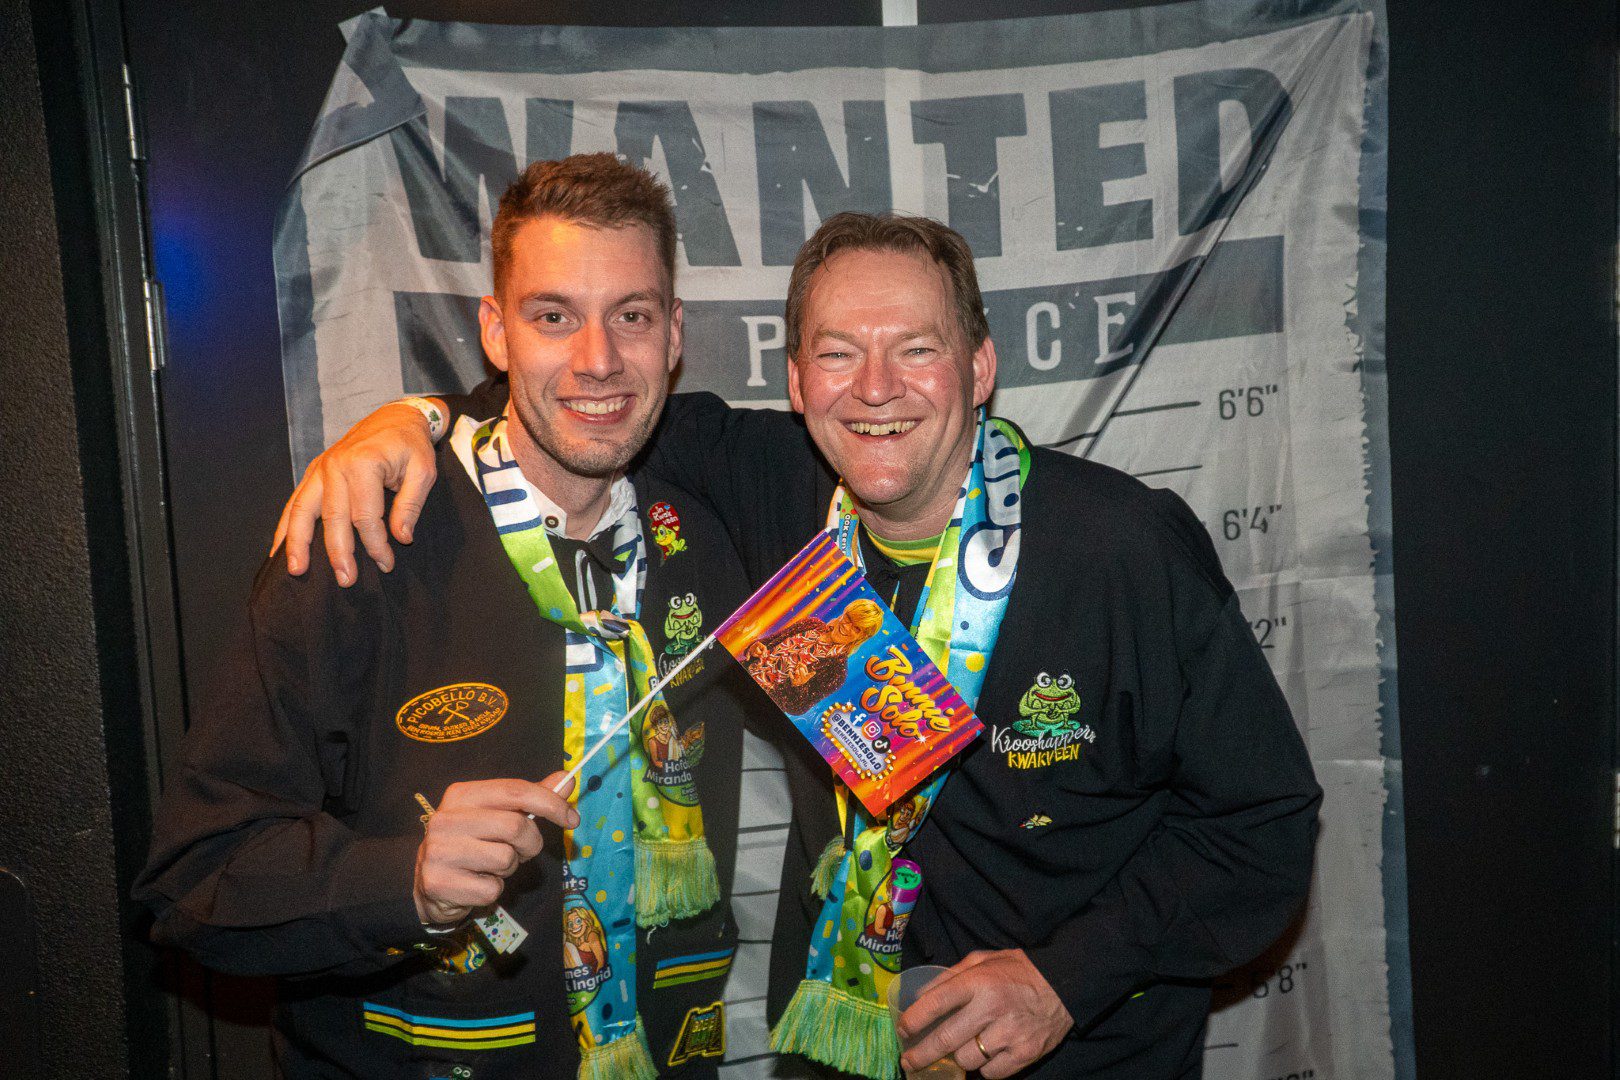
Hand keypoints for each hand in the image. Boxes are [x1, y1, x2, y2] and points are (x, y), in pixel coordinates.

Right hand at [272, 400, 440, 585]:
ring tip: (297, 571)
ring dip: (298, 543)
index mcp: (363, 463)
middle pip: (332, 517)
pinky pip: (294, 502)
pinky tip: (279, 550)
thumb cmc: (410, 445)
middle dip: (338, 552)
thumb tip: (401, 538)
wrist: (394, 417)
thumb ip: (411, 505)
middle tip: (345, 581)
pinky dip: (285, 526)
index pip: (366, 516)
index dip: (376, 544)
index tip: (386, 564)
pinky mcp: (313, 473)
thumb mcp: (423, 471)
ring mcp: (320, 469)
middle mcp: (335, 466)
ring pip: (302, 510)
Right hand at [413, 773, 577, 926]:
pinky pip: (491, 889)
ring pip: (505, 858)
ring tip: (491, 866)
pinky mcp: (438, 882)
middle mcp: (446, 818)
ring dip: (509, 867)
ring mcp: (439, 851)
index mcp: (461, 795)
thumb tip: (566, 778)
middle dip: (531, 843)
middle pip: (515, 826)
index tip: (572, 819)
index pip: (515, 790)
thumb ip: (531, 798)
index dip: (551, 803)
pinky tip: (476, 883)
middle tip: (523, 851)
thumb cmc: (471, 843)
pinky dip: (493, 890)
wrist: (428, 881)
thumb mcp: (497, 815)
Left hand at [897, 949, 1073, 1078]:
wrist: (1064, 985)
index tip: (902, 1030)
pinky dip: (984, 1068)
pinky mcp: (1024, 1054)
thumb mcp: (984, 960)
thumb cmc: (1018, 971)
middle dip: (920, 1055)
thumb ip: (951, 975)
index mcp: (979, 982)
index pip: (936, 1003)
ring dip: (960, 1057)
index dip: (913, 1020)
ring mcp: (1009, 1034)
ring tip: (963, 1047)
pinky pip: (991, 1073)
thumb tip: (921, 995)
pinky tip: (987, 1054)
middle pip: (945, 1040)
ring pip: (967, 1060)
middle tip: (908, 1061)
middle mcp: (991, 1008)